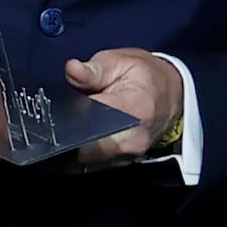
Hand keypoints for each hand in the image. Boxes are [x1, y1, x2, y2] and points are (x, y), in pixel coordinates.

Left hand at [61, 47, 183, 166]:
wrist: (172, 97)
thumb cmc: (146, 77)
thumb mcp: (121, 61)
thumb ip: (94, 69)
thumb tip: (72, 70)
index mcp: (133, 111)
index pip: (89, 122)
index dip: (66, 118)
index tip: (53, 111)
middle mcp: (131, 141)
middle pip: (83, 148)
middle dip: (64, 134)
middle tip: (59, 116)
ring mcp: (127, 157)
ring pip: (83, 160)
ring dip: (70, 145)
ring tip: (69, 124)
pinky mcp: (120, 164)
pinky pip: (89, 164)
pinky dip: (78, 152)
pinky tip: (75, 136)